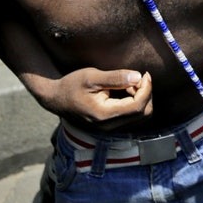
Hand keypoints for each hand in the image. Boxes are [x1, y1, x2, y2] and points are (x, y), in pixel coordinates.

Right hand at [30, 68, 153, 126]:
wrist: (56, 99)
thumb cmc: (71, 85)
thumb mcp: (91, 77)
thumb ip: (115, 78)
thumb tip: (138, 77)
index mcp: (104, 115)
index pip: (137, 106)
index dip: (146, 89)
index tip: (144, 74)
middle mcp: (109, 126)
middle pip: (143, 114)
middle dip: (145, 94)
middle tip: (137, 78)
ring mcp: (109, 128)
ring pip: (139, 117)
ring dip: (140, 98)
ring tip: (129, 83)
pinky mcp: (110, 126)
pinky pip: (131, 117)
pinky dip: (134, 103)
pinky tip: (125, 91)